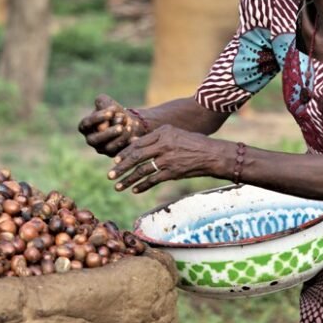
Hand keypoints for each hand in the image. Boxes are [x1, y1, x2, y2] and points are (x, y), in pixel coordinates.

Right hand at [78, 94, 146, 156]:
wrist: (127, 121)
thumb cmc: (114, 111)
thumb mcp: (107, 103)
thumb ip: (103, 102)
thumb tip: (110, 111)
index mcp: (86, 127)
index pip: (86, 124)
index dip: (97, 118)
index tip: (110, 112)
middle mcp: (91, 140)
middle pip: (94, 140)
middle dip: (108, 133)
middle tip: (120, 126)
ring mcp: (102, 149)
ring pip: (108, 147)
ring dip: (120, 137)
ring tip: (129, 127)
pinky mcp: (114, 154)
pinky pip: (120, 152)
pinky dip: (128, 144)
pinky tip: (135, 137)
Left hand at [108, 125, 226, 192]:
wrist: (213, 155)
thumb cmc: (194, 143)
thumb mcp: (175, 134)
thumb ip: (156, 138)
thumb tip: (135, 143)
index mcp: (162, 132)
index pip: (137, 143)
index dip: (124, 153)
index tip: (115, 161)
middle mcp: (163, 144)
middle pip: (136, 157)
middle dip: (120, 167)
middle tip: (110, 175)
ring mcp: (167, 159)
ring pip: (142, 170)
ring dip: (128, 180)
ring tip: (118, 186)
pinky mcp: (172, 172)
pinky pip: (153, 180)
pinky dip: (142, 186)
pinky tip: (134, 190)